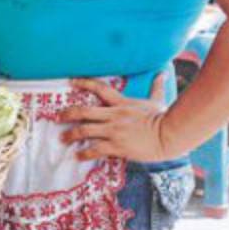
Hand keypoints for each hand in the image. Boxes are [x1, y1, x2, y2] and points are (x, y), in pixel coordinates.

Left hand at [58, 75, 176, 161]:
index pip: (99, 89)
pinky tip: (78, 156)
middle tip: (57, 117)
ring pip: (85, 130)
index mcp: (121, 103)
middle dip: (68, 114)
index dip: (84, 83)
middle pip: (84, 111)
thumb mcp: (157, 101)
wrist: (170, 135)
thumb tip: (162, 73)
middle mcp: (114, 115)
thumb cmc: (164, 118)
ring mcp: (114, 131)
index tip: (71, 81)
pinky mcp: (117, 146)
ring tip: (63, 138)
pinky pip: (95, 149)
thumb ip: (156, 87)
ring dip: (71, 135)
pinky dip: (84, 153)